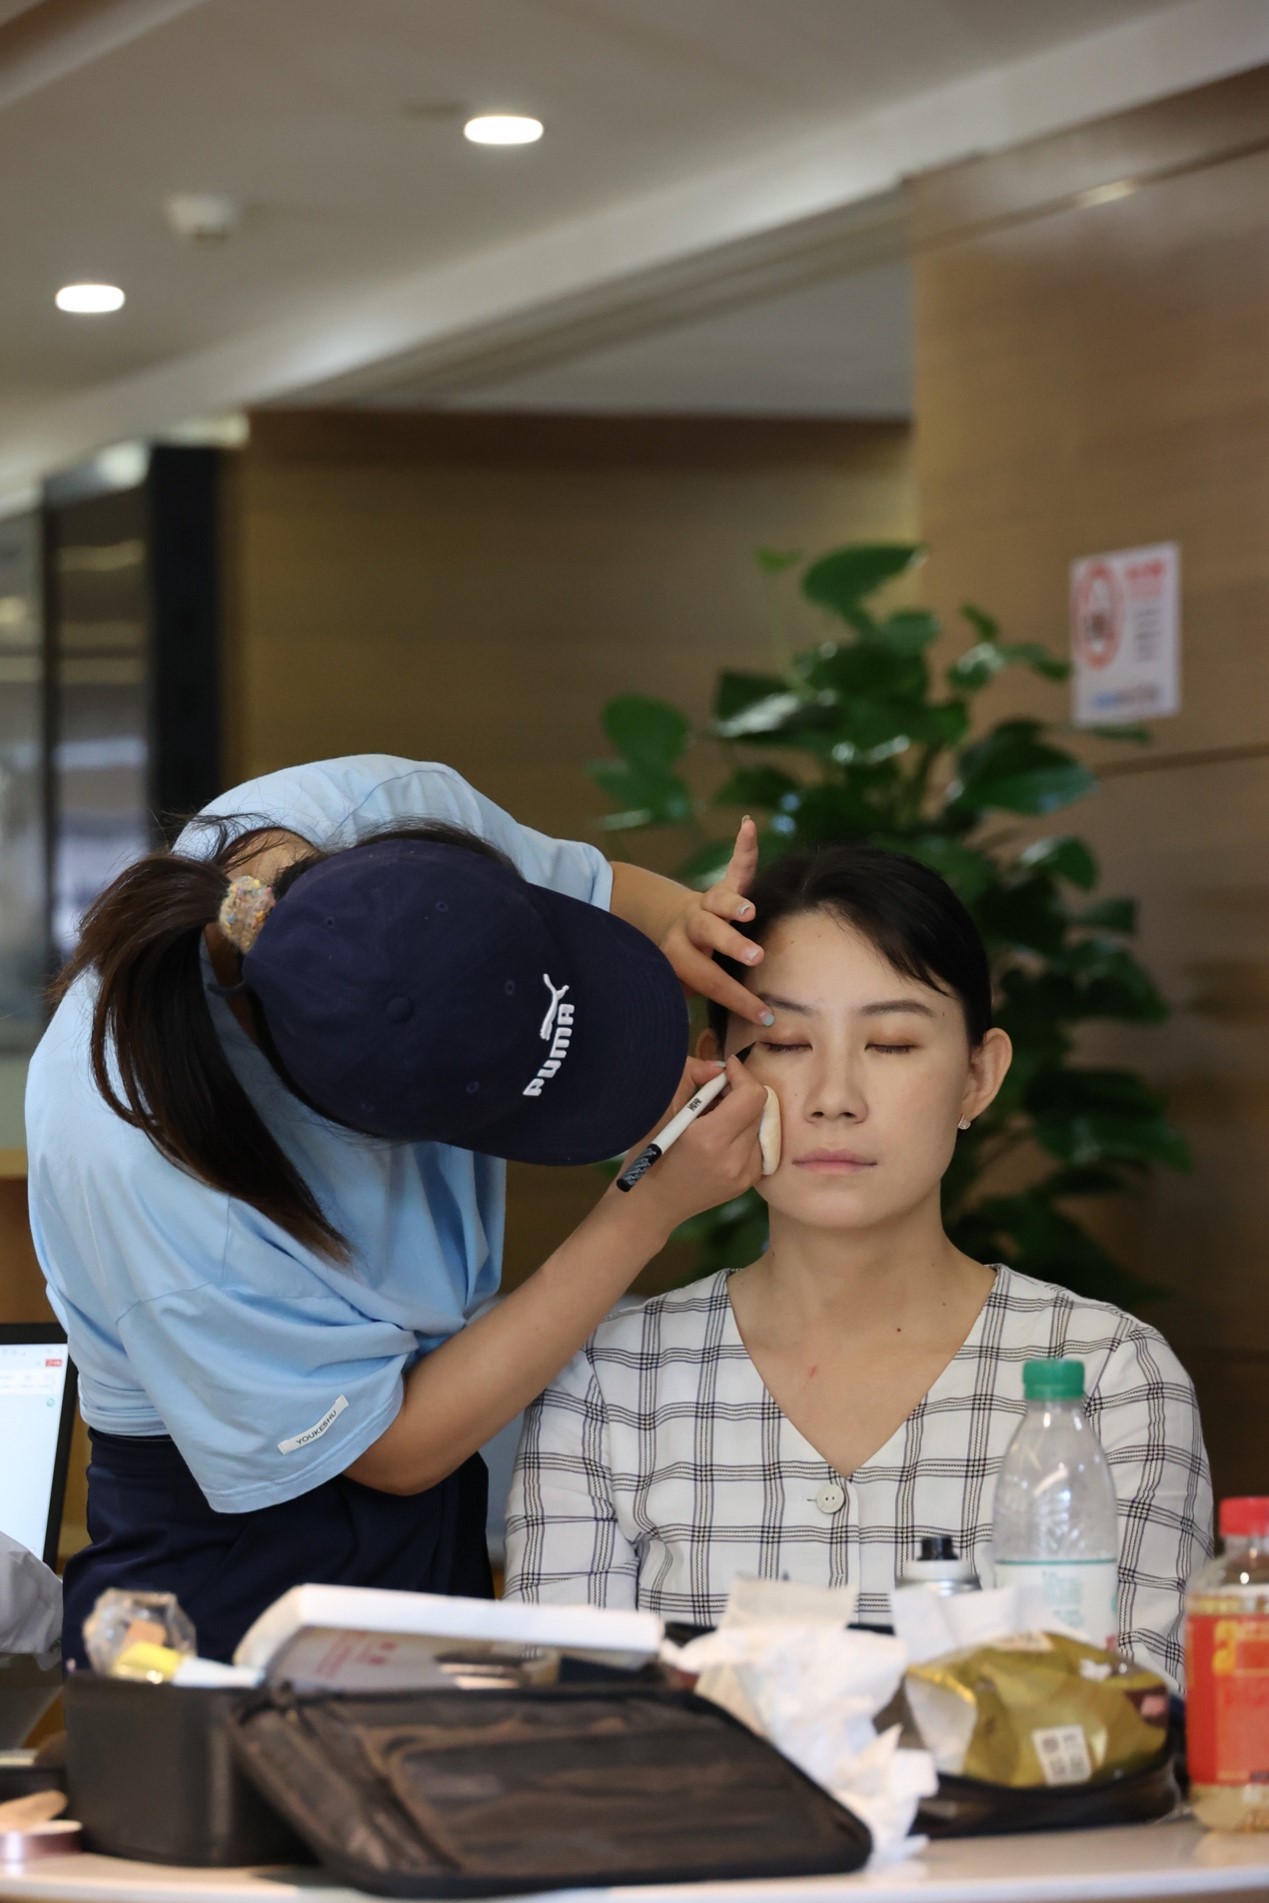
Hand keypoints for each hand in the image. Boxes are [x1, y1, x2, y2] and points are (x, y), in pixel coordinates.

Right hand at [610, 1054, 764, 1237]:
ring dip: (743, 1114)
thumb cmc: (649, 1153)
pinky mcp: (747, 1183)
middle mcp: (733, 1159)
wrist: (651, 1204)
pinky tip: (721, 1138)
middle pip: (759, 1108)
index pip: (752, 1096)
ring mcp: (743, 1174)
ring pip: (761, 1126)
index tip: (726, 1069)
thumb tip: (718, 1068)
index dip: (741, 1075)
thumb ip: (690, 1076)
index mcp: (710, 1139)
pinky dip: (744, 1134)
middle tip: (715, 1092)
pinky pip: (759, 1145)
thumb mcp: (660, 1109)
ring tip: (715, 1118)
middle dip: (740, 1093)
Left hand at [657, 819, 771, 1029]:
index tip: (764, 1016)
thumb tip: (726, 1043)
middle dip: (732, 946)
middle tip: (753, 956)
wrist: (662, 924)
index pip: (709, 980)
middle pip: (709, 936)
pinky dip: (744, 847)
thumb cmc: (683, 966)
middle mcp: (690, 927)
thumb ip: (696, 1004)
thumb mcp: (679, 987)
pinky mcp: (720, 887)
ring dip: (735, 905)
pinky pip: (737, 867)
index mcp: (679, 955)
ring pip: (719, 902)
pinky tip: (749, 826)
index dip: (736, 999)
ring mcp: (704, 904)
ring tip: (750, 909)